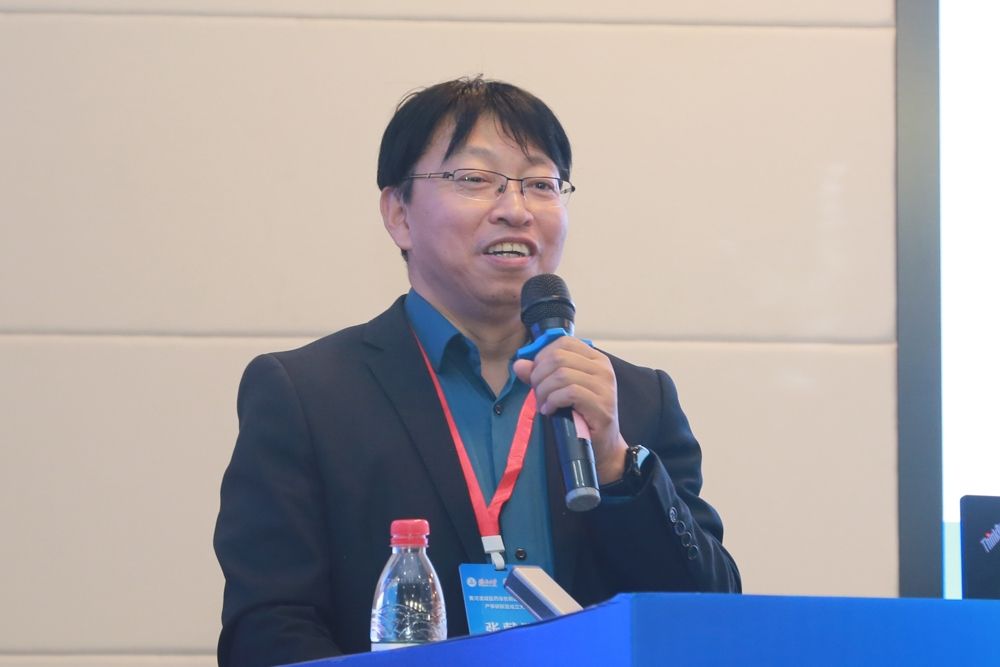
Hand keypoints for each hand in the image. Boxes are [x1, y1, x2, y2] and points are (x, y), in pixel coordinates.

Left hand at [512, 337, 627, 483]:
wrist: (603, 445)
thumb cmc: (581, 414)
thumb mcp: (560, 389)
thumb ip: (540, 374)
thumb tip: (519, 364)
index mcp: (595, 358)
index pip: (563, 342)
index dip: (543, 356)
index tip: (537, 376)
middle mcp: (603, 368)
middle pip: (558, 358)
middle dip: (539, 376)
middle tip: (538, 394)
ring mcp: (605, 386)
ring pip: (562, 374)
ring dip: (544, 391)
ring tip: (543, 404)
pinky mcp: (602, 405)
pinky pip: (569, 393)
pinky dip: (553, 401)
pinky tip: (550, 410)